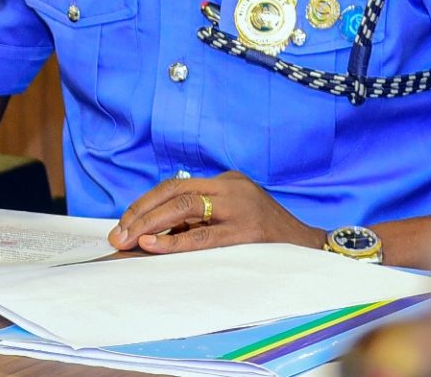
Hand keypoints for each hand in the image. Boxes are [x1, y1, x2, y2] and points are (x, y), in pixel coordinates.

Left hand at [108, 172, 323, 254]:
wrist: (313, 249)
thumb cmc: (268, 238)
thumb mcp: (234, 216)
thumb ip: (203, 218)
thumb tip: (155, 232)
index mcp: (225, 182)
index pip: (175, 186)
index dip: (145, 203)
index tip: (124, 223)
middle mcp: (230, 187)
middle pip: (174, 192)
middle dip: (140, 213)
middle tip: (117, 234)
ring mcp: (240, 207)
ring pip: (184, 207)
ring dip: (150, 224)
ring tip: (128, 240)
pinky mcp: (248, 231)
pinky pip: (203, 236)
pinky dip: (174, 241)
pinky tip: (153, 245)